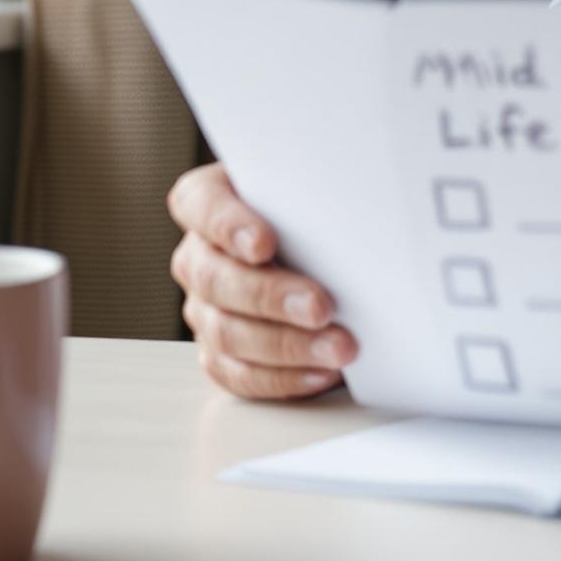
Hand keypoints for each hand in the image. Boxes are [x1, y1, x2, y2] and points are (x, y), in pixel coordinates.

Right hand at [166, 161, 356, 399]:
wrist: (319, 244)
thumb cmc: (312, 204)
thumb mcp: (310, 182)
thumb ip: (315, 186)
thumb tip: (363, 196)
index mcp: (205, 201)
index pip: (201, 207)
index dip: (228, 226)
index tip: (264, 243)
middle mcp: (197, 256)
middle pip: (216, 279)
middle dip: (271, 296)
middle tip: (320, 307)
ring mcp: (204, 308)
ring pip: (228, 334)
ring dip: (288, 345)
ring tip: (339, 348)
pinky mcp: (220, 352)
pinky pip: (241, 374)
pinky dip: (283, 378)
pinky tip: (321, 373)